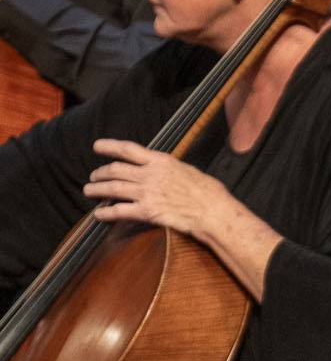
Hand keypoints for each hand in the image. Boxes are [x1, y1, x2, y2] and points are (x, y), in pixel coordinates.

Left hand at [84, 138, 226, 232]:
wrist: (211, 210)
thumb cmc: (206, 191)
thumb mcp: (184, 169)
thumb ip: (166, 168)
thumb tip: (160, 168)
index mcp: (159, 161)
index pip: (127, 149)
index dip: (109, 146)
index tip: (97, 146)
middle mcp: (149, 175)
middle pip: (116, 170)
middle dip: (100, 172)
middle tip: (93, 176)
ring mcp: (147, 193)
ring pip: (113, 189)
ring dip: (98, 189)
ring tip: (89, 190)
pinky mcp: (148, 212)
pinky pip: (121, 211)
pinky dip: (107, 213)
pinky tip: (99, 214)